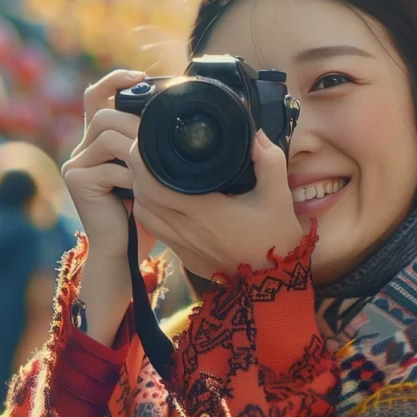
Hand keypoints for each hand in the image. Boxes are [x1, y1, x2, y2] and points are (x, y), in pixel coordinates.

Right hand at [62, 69, 145, 258]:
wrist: (124, 249)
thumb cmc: (143, 212)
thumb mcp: (149, 170)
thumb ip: (148, 144)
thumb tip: (169, 112)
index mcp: (97, 141)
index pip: (96, 97)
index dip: (114, 81)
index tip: (141, 75)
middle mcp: (82, 149)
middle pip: (102, 116)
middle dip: (133, 124)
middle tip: (157, 140)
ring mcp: (75, 164)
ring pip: (106, 138)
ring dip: (136, 153)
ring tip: (151, 172)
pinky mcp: (76, 180)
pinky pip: (109, 167)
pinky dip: (131, 179)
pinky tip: (139, 194)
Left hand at [126, 130, 303, 279]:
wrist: (273, 282)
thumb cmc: (275, 239)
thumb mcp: (279, 196)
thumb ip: (268, 161)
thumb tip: (254, 134)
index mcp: (203, 210)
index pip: (154, 184)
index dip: (141, 160)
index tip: (145, 140)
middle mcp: (185, 227)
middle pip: (142, 195)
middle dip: (137, 169)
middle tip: (146, 148)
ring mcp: (180, 243)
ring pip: (143, 212)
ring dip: (140, 190)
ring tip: (150, 170)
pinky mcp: (181, 253)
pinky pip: (152, 227)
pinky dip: (148, 209)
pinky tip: (159, 197)